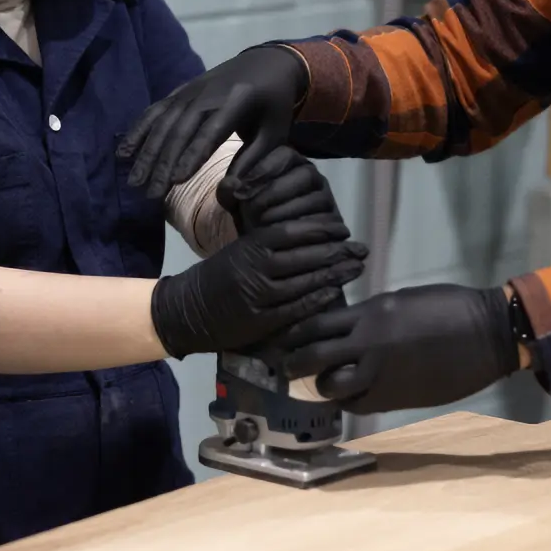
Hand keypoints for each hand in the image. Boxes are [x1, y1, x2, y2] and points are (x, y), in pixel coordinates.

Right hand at [118, 46, 308, 198]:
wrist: (267, 63)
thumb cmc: (274, 105)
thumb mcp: (275, 133)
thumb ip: (254, 160)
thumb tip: (231, 189)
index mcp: (237, 101)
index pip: (210, 131)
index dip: (192, 155)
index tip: (175, 182)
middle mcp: (208, 93)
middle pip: (180, 130)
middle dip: (163, 163)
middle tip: (151, 194)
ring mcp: (190, 90)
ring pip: (163, 122)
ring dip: (146, 153)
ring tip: (135, 182)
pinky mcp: (179, 91)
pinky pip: (155, 111)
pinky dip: (138, 131)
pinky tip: (124, 153)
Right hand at [151, 218, 366, 358]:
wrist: (189, 309)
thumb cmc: (220, 275)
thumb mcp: (240, 250)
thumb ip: (269, 244)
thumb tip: (313, 236)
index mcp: (250, 245)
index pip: (293, 232)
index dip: (321, 229)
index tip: (343, 229)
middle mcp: (256, 267)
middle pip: (304, 256)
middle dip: (337, 252)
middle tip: (361, 249)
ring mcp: (258, 295)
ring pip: (304, 282)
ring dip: (333, 275)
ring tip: (355, 268)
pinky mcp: (261, 320)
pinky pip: (295, 308)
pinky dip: (317, 300)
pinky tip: (334, 292)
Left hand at [216, 145, 339, 233]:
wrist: (267, 247)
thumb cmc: (252, 217)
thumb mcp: (235, 204)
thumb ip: (228, 192)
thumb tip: (230, 185)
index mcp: (290, 162)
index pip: (285, 153)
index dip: (263, 169)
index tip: (241, 190)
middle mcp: (312, 176)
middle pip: (305, 174)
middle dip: (275, 192)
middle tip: (251, 209)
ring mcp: (326, 198)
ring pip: (316, 198)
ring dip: (286, 211)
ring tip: (261, 223)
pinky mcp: (333, 222)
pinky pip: (324, 222)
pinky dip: (300, 229)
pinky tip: (279, 236)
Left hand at [280, 283, 517, 414]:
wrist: (486, 335)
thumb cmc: (448, 308)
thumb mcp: (401, 301)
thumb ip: (370, 315)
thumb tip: (347, 326)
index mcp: (370, 313)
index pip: (316, 324)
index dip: (294, 334)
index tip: (283, 339)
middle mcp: (368, 343)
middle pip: (313, 357)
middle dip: (295, 363)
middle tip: (288, 367)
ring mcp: (381, 373)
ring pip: (331, 386)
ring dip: (322, 386)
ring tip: (323, 383)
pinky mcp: (396, 397)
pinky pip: (358, 405)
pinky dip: (348, 401)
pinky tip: (351, 396)